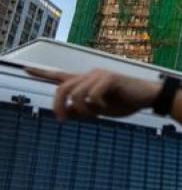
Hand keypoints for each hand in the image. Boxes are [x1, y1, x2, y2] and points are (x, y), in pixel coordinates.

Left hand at [25, 67, 161, 120]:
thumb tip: (64, 112)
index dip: (41, 73)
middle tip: (62, 120)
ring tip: (96, 115)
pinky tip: (107, 108)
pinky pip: (92, 96)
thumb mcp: (99, 111)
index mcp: (86, 81)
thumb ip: (81, 110)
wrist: (148, 97)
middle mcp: (90, 74)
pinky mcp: (109, 78)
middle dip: (58, 106)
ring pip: (77, 94)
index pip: (60, 76)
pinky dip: (97, 107)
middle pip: (63, 88)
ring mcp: (99, 74)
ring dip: (84, 110)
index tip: (25, 69)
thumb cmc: (124, 103)